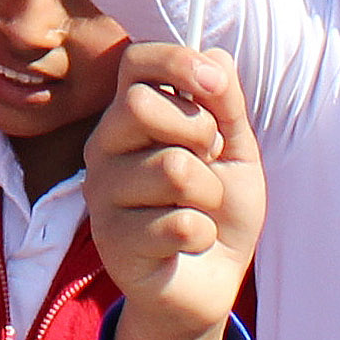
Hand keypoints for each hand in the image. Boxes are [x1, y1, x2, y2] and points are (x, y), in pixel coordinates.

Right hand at [87, 43, 266, 339]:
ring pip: (172, 169)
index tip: (215, 86)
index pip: (134, 61)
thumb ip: (226, 106)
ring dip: (210, 193)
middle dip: (198, 132)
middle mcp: (104, 147)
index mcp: (131, 114)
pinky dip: (204, 233)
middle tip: (207, 161)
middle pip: (139, 106)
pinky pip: (179, 223)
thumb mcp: (237, 151)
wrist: (210, 282)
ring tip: (201, 209)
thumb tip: (217, 57)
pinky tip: (191, 241)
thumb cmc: (218, 209)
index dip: (176, 62)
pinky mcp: (113, 242)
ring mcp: (102, 195)